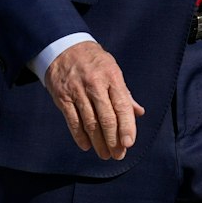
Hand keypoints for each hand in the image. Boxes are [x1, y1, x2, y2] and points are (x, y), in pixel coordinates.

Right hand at [42, 41, 143, 159]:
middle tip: (118, 155)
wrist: (63, 47)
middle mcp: (95, 84)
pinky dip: (79, 136)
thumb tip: (139, 112)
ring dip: (98, 142)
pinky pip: (72, 120)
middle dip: (113, 140)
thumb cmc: (94, 61)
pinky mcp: (62, 97)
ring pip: (90, 122)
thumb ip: (124, 93)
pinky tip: (87, 146)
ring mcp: (77, 91)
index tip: (129, 143)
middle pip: (106, 118)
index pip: (122, 106)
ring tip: (105, 154)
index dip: (127, 126)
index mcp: (112, 77)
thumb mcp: (113, 70)